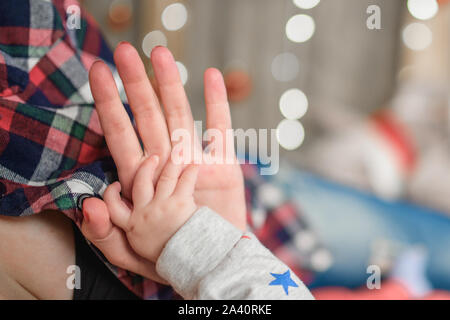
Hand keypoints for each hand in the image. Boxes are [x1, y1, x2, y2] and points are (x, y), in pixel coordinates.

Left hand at [81, 43, 245, 280]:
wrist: (215, 264)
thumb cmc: (173, 259)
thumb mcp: (131, 255)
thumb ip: (105, 234)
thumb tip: (88, 206)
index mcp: (142, 181)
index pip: (121, 136)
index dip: (109, 105)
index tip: (98, 73)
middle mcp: (166, 164)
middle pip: (148, 117)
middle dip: (136, 85)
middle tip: (124, 51)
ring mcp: (195, 162)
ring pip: (181, 117)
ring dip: (171, 85)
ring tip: (160, 53)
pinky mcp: (223, 167)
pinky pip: (220, 132)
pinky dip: (217, 105)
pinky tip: (211, 77)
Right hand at [103, 156, 198, 261]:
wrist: (191, 267)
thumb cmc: (166, 260)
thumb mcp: (132, 253)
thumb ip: (110, 232)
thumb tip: (90, 206)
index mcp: (132, 226)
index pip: (113, 208)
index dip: (111, 195)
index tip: (116, 185)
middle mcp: (144, 214)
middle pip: (139, 183)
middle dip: (145, 167)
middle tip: (153, 158)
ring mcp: (162, 207)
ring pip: (164, 177)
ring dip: (171, 163)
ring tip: (178, 153)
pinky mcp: (181, 204)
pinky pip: (185, 180)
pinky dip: (190, 170)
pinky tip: (194, 164)